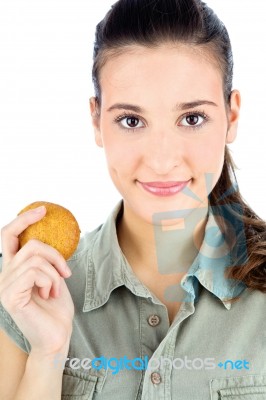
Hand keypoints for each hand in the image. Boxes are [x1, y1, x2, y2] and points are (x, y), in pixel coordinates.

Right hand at [0, 206, 74, 355]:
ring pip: (35, 258)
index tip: (42, 210)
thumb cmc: (56, 306)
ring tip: (56, 289)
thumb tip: (52, 235)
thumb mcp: (53, 275)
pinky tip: (50, 295)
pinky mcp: (10, 295)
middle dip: (53, 253)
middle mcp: (4, 274)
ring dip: (54, 272)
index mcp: (14, 268)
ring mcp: (5, 285)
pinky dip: (50, 281)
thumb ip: (45, 258)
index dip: (23, 220)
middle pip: (28, 243)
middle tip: (66, 271)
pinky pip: (35, 272)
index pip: (8, 236)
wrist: (57, 334)